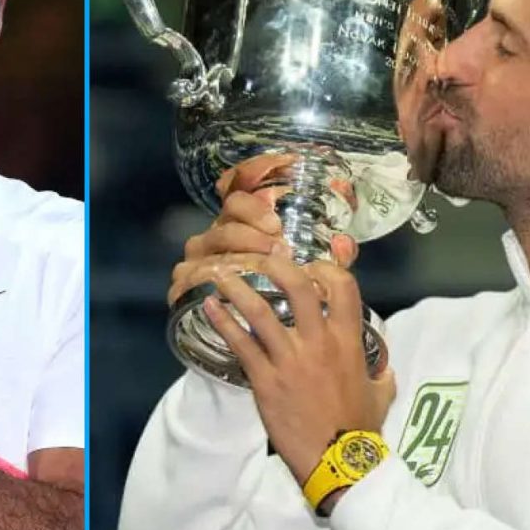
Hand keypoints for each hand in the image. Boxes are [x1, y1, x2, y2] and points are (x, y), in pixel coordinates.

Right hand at [169, 153, 357, 305]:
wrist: (254, 339)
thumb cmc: (284, 301)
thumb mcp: (312, 276)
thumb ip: (329, 259)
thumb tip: (346, 244)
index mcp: (246, 222)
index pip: (241, 191)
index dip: (256, 202)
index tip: (278, 222)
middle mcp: (219, 233)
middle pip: (227, 215)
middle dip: (252, 228)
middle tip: (277, 247)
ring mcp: (198, 257)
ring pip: (209, 243)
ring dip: (235, 253)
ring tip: (259, 268)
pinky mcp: (183, 284)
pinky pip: (188, 275)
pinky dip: (203, 278)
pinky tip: (222, 286)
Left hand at [202, 254, 395, 488]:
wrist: (338, 461)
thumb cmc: (360, 426)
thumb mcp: (382, 390)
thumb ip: (379, 367)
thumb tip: (380, 360)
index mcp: (349, 340)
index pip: (342, 286)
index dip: (325, 267)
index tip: (309, 265)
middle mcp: (319, 342)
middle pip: (298, 287)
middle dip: (276, 266)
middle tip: (259, 258)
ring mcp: (289, 360)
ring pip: (260, 311)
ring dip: (237, 288)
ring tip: (221, 274)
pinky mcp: (265, 380)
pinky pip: (240, 343)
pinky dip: (222, 322)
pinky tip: (209, 308)